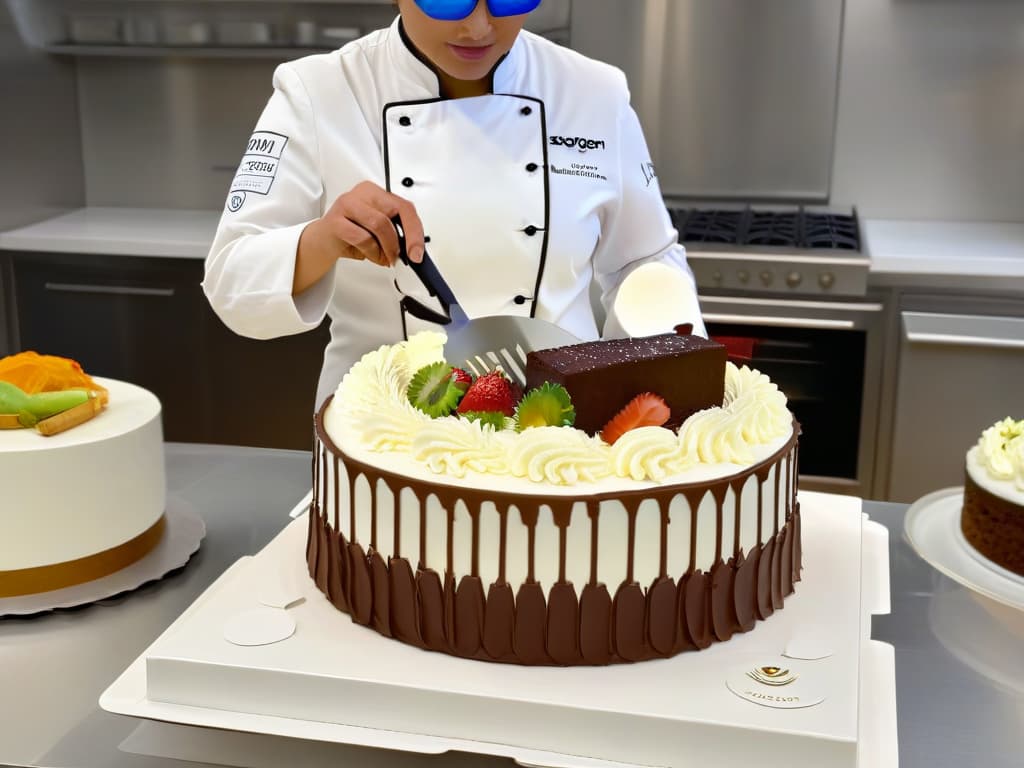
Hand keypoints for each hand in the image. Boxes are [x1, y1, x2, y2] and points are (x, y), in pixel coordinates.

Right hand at [294, 181, 424, 294]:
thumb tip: (415, 249)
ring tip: (385, 258)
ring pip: (379, 225)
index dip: (415, 231)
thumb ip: (396, 233)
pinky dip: (372, 252)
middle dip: (403, 240)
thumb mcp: (378, 231)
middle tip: (402, 258)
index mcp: (376, 192)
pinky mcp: (336, 221)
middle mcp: (362, 193)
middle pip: (394, 212)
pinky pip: (363, 238)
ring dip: (386, 248)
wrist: (322, 241)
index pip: (404, 206)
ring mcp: (347, 204)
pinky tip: (372, 256)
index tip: (418, 252)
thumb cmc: (351, 234)